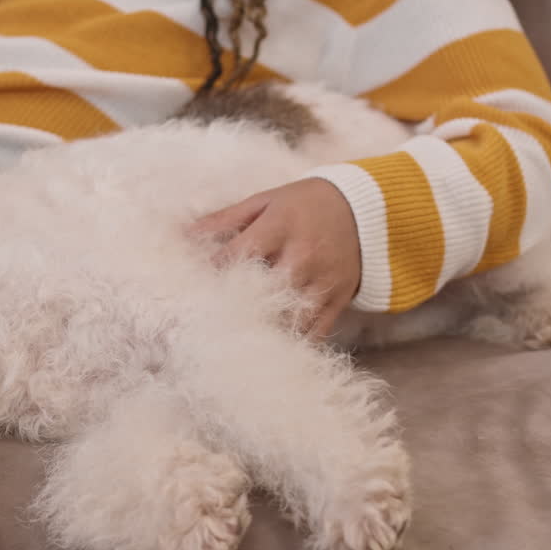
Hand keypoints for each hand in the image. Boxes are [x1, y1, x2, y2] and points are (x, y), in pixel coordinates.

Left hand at [188, 178, 361, 337]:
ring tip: (232, 342)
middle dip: (233, 306)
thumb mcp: (265, 200)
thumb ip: (224, 220)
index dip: (212, 272)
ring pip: (286, 317)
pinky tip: (268, 349)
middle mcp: (302, 256)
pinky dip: (290, 342)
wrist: (367, 211)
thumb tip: (183, 235)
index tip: (190, 285)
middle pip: (262, 291)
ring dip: (260, 330)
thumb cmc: (305, 204)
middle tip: (205, 321)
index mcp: (280, 226)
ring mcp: (321, 282)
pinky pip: (312, 332)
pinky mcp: (337, 302)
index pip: (238, 255)